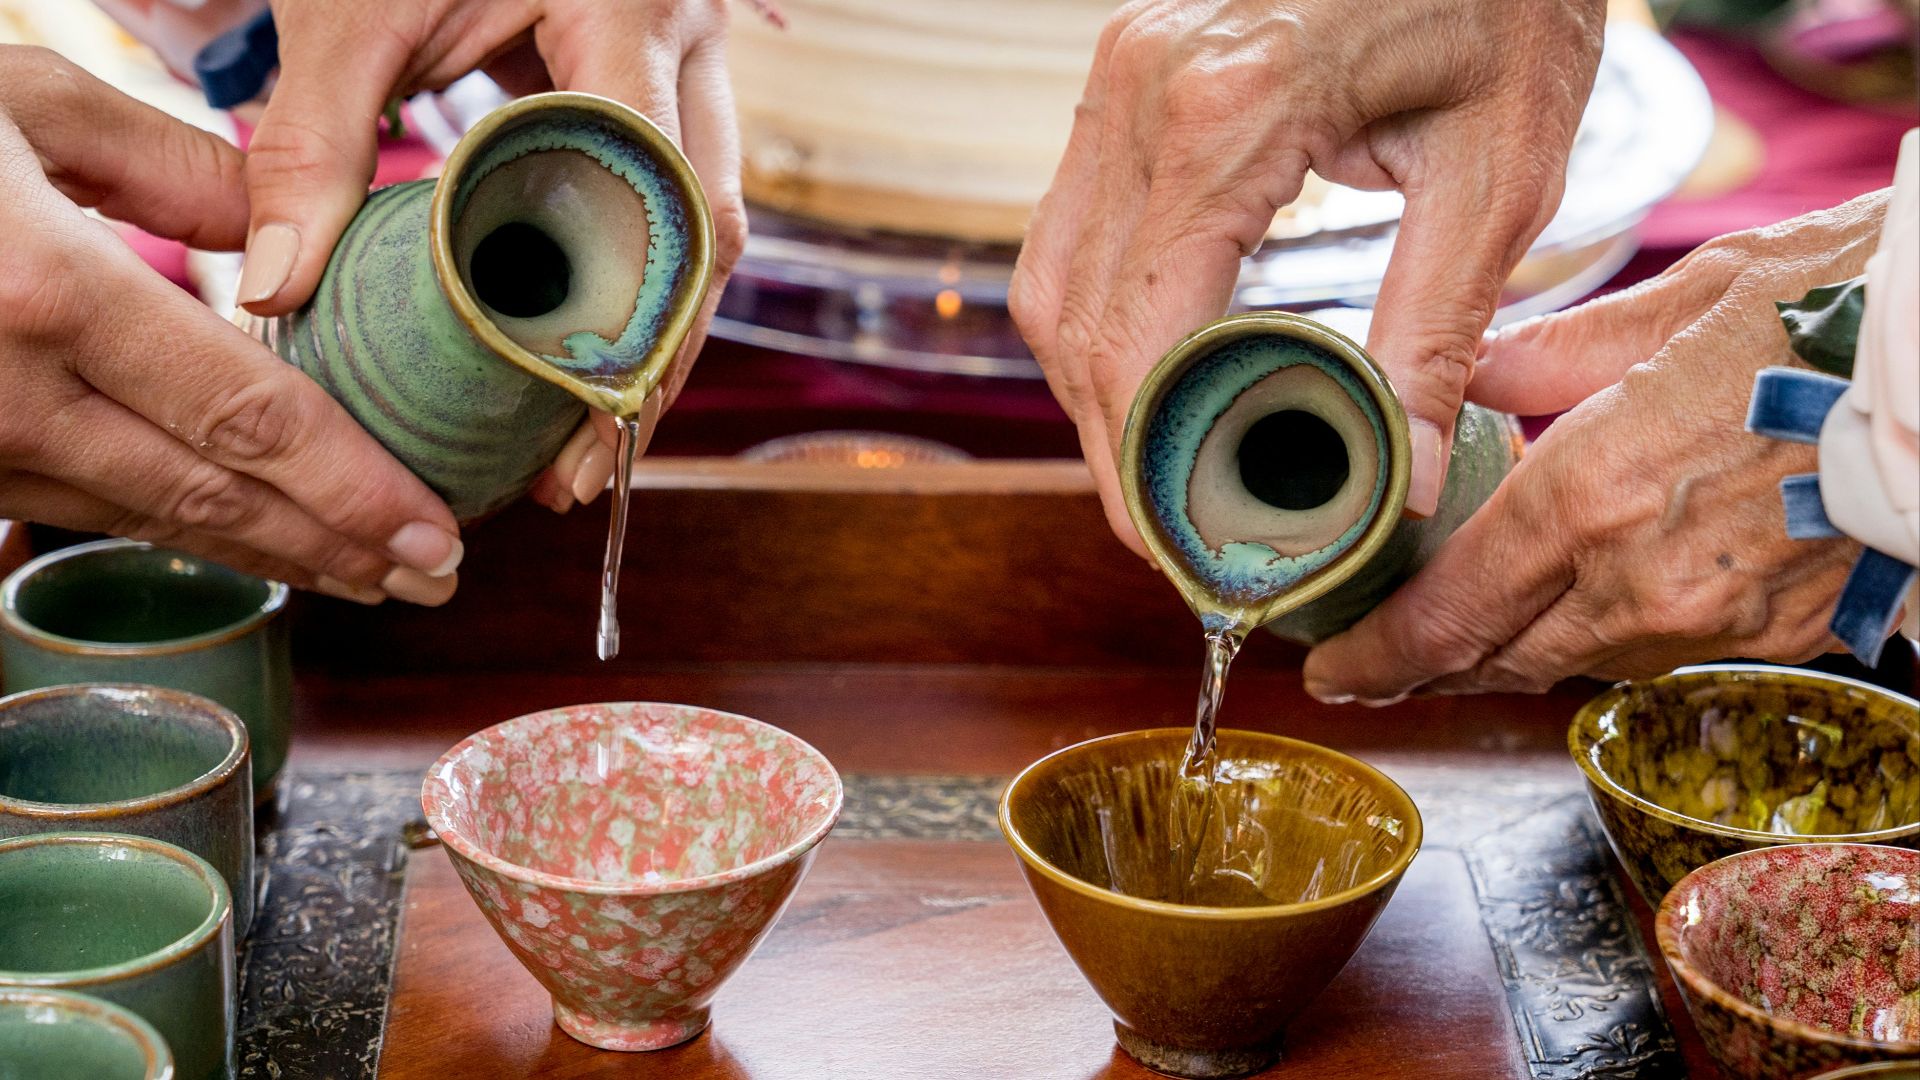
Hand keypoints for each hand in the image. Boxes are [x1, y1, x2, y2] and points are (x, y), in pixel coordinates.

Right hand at [0, 47, 460, 604]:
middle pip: (214, 499)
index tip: (438, 532)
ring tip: (371, 574)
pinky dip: (180, 531)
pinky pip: (81, 509)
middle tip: (438, 580)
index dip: (354, 488)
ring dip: (273, 556)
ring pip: (151, 521)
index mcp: (45, 293)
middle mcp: (6, 396)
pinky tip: (248, 541)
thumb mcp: (13, 97)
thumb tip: (281, 229)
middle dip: (339, 549)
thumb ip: (164, 164)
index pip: (246, 418)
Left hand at [232, 0, 747, 512]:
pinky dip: (635, 296)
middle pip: (707, 237)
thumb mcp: (357, 11)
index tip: (575, 412)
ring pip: (707, 237)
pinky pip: (676, 215)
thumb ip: (315, 137)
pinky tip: (580, 365)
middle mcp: (689, 49)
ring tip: (583, 444)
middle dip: (651, 362)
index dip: (630, 315)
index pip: (658, 188)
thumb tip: (280, 290)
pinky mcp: (666, 102)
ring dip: (653, 343)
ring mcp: (691, 77)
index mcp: (632, 12)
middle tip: (583, 465)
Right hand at [1009, 0, 1604, 553]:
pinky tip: (1154, 376)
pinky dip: (1098, 320)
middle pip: (1073, 318)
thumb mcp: (1499, 172)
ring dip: (1093, 389)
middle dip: (1112, 445)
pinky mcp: (1122, 79)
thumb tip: (1405, 481)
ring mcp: (1118, 75)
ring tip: (1160, 473)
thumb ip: (1435, 333)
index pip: (1138, 328)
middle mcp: (1142, 87)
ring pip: (1050, 280)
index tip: (1183, 546)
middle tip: (1172, 534)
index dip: (1145, 458)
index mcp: (1232, 110)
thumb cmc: (1504, 5)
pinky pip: (1071, 231)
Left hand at [1301, 191, 1892, 702]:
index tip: (1332, 669)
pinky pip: (1660, 652)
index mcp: (1596, 494)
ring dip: (1513, 653)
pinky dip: (1605, 637)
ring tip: (1460, 638)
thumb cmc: (1838, 306)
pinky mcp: (1780, 631)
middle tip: (1372, 668)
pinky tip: (1582, 609)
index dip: (1379, 655)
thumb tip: (1473, 373)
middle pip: (1501, 657)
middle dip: (1427, 669)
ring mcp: (1718, 617)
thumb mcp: (1681, 299)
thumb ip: (1554, 355)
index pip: (1451, 611)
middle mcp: (1645, 579)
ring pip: (1579, 662)